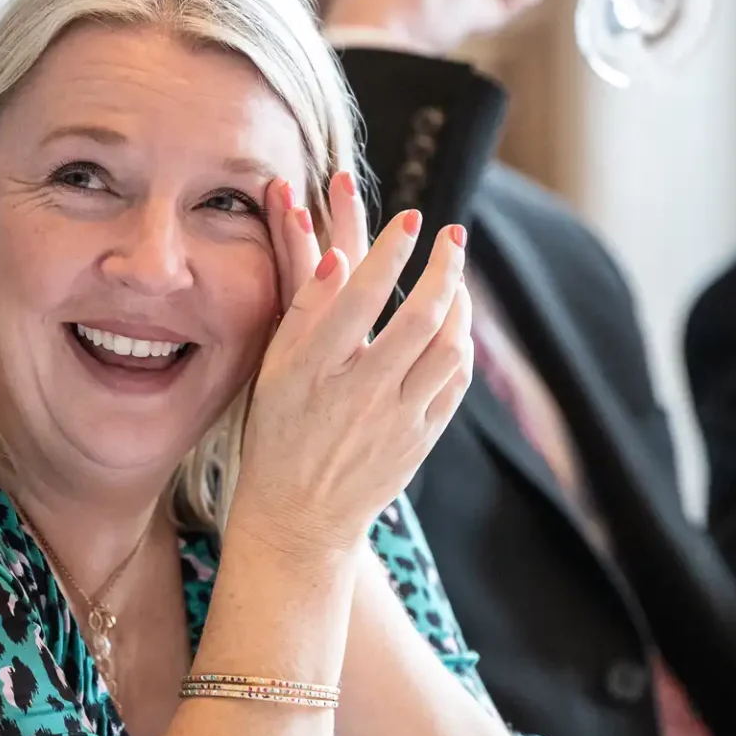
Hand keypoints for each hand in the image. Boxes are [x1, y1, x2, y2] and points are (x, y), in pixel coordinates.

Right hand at [235, 174, 472, 555]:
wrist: (300, 517)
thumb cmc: (278, 434)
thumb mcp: (275, 373)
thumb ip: (305, 314)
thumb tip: (339, 258)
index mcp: (313, 371)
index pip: (360, 296)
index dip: (390, 251)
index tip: (411, 218)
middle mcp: (358, 393)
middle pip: (418, 317)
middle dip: (442, 268)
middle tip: (452, 235)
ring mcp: (396, 418)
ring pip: (447, 348)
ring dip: (459, 304)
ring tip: (456, 277)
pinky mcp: (420, 439)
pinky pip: (454, 381)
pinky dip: (461, 344)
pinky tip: (455, 324)